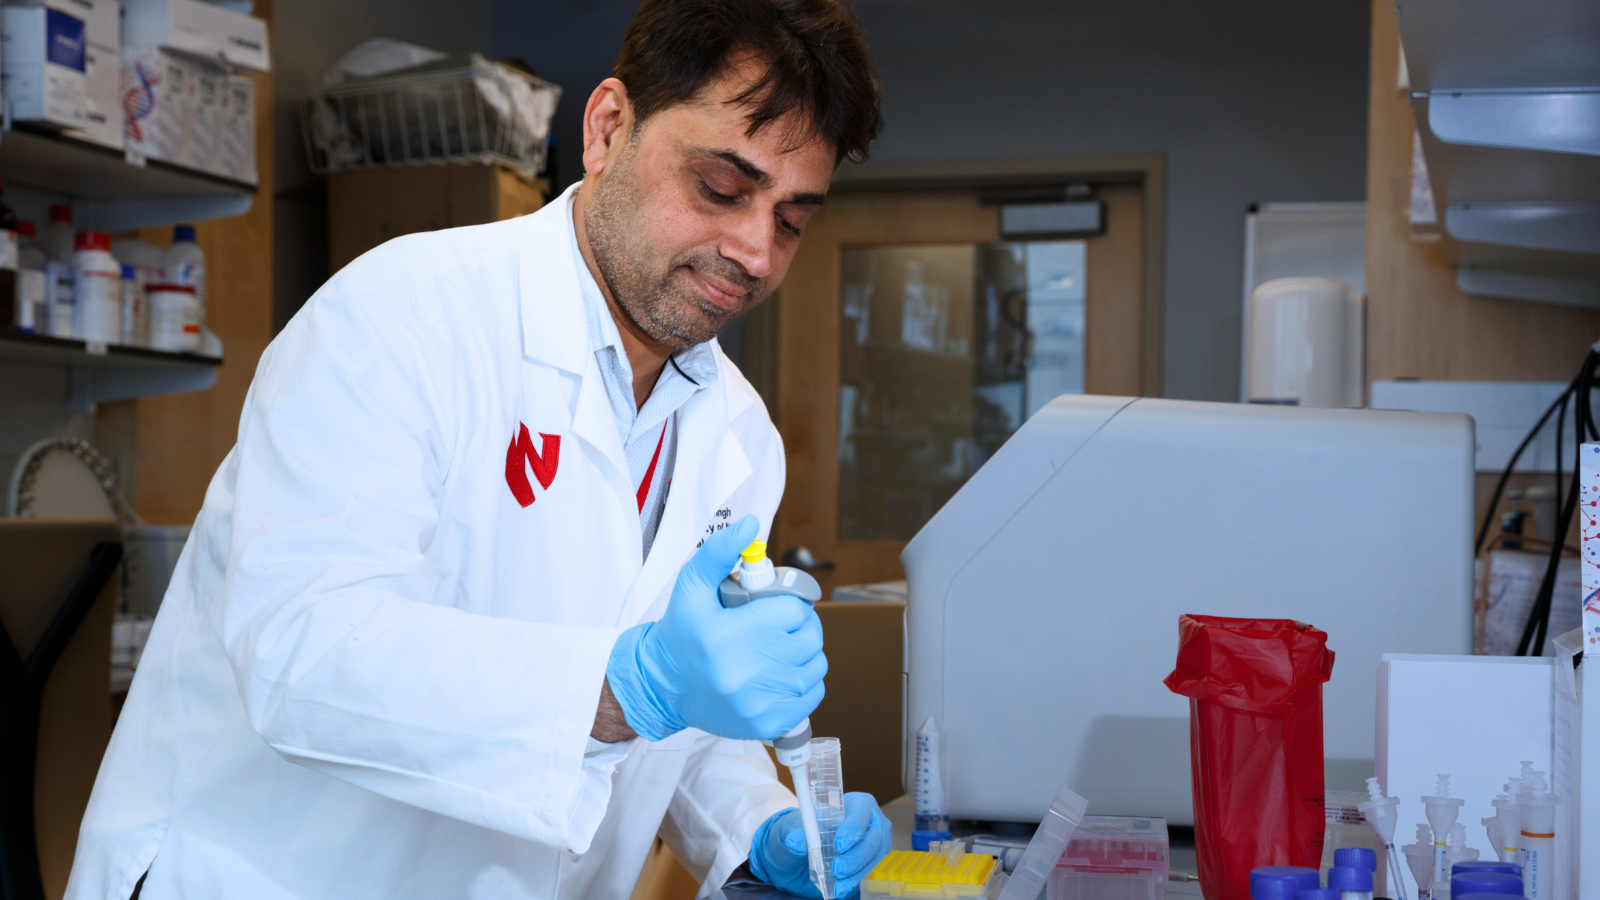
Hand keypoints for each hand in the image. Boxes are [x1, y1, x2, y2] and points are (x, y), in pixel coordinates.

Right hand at [605, 516, 826, 740]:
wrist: (664, 686)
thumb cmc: (681, 633)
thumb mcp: (691, 586)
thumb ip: (719, 551)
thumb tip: (750, 525)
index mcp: (729, 636)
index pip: (794, 610)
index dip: (791, 602)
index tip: (777, 605)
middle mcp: (746, 673)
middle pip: (809, 637)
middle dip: (799, 625)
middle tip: (779, 623)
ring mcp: (760, 702)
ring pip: (815, 665)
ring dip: (804, 652)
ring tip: (779, 646)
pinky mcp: (769, 723)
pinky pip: (811, 695)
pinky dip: (804, 681)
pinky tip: (780, 671)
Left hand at [748, 793, 892, 898]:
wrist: (796, 854)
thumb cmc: (800, 830)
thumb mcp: (791, 827)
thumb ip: (794, 831)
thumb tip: (795, 840)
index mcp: (854, 804)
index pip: (860, 813)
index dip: (853, 828)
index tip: (838, 845)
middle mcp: (869, 824)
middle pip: (873, 839)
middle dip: (856, 856)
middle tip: (838, 868)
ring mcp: (871, 846)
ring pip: (872, 859)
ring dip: (856, 873)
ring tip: (838, 885)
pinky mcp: (867, 866)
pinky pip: (866, 875)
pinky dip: (853, 884)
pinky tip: (840, 890)